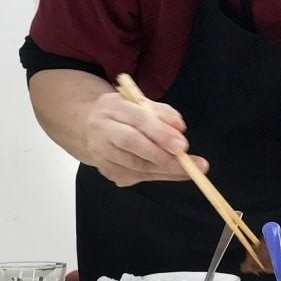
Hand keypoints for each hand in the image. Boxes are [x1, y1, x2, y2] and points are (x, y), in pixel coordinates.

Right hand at [84, 91, 209, 186]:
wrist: (90, 127)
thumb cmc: (124, 114)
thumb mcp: (142, 103)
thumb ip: (162, 113)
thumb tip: (179, 128)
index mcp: (112, 107)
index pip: (137, 119)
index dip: (160, 133)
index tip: (183, 145)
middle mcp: (102, 129)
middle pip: (132, 143)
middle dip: (163, 156)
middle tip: (190, 165)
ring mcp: (101, 152)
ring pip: (134, 165)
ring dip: (164, 170)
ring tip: (190, 171)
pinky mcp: (106, 170)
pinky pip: (135, 177)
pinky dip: (157, 176)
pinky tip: (173, 174)